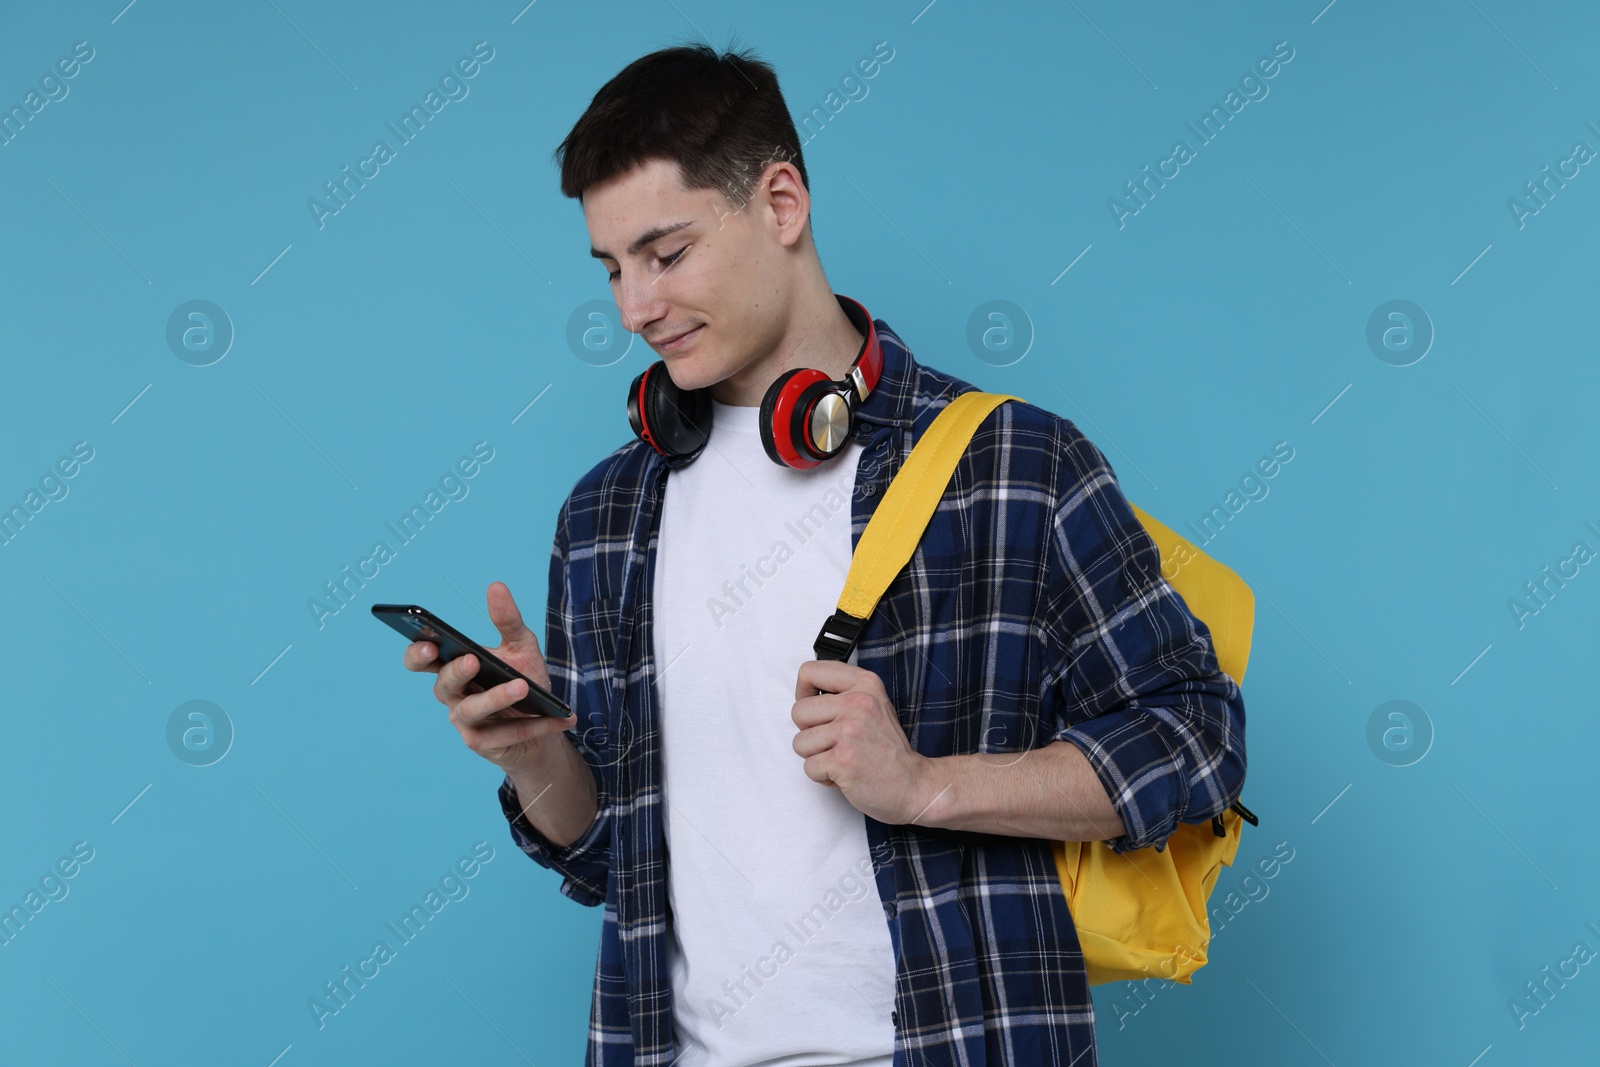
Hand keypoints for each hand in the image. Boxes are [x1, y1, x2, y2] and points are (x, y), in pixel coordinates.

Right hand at [403, 581, 575, 771]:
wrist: (544, 723)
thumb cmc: (524, 681)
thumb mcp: (521, 647)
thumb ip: (508, 620)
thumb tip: (496, 586)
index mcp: (454, 668)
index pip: (423, 660)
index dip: (417, 653)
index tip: (427, 641)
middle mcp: (454, 696)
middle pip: (442, 686)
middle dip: (455, 672)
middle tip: (471, 659)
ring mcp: (466, 723)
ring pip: (471, 711)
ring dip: (497, 698)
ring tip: (522, 686)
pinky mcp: (484, 744)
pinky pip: (506, 733)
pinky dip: (534, 724)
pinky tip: (558, 717)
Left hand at [791, 659, 934, 825]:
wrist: (913, 784)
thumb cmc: (887, 749)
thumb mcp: (874, 704)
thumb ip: (843, 692)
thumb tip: (804, 692)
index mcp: (864, 684)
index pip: (809, 671)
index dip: (803, 693)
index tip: (815, 710)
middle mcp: (857, 703)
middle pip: (798, 712)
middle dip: (810, 732)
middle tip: (836, 742)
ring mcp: (849, 731)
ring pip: (799, 742)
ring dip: (817, 757)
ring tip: (843, 758)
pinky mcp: (842, 760)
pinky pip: (809, 767)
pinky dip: (823, 777)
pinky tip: (845, 774)